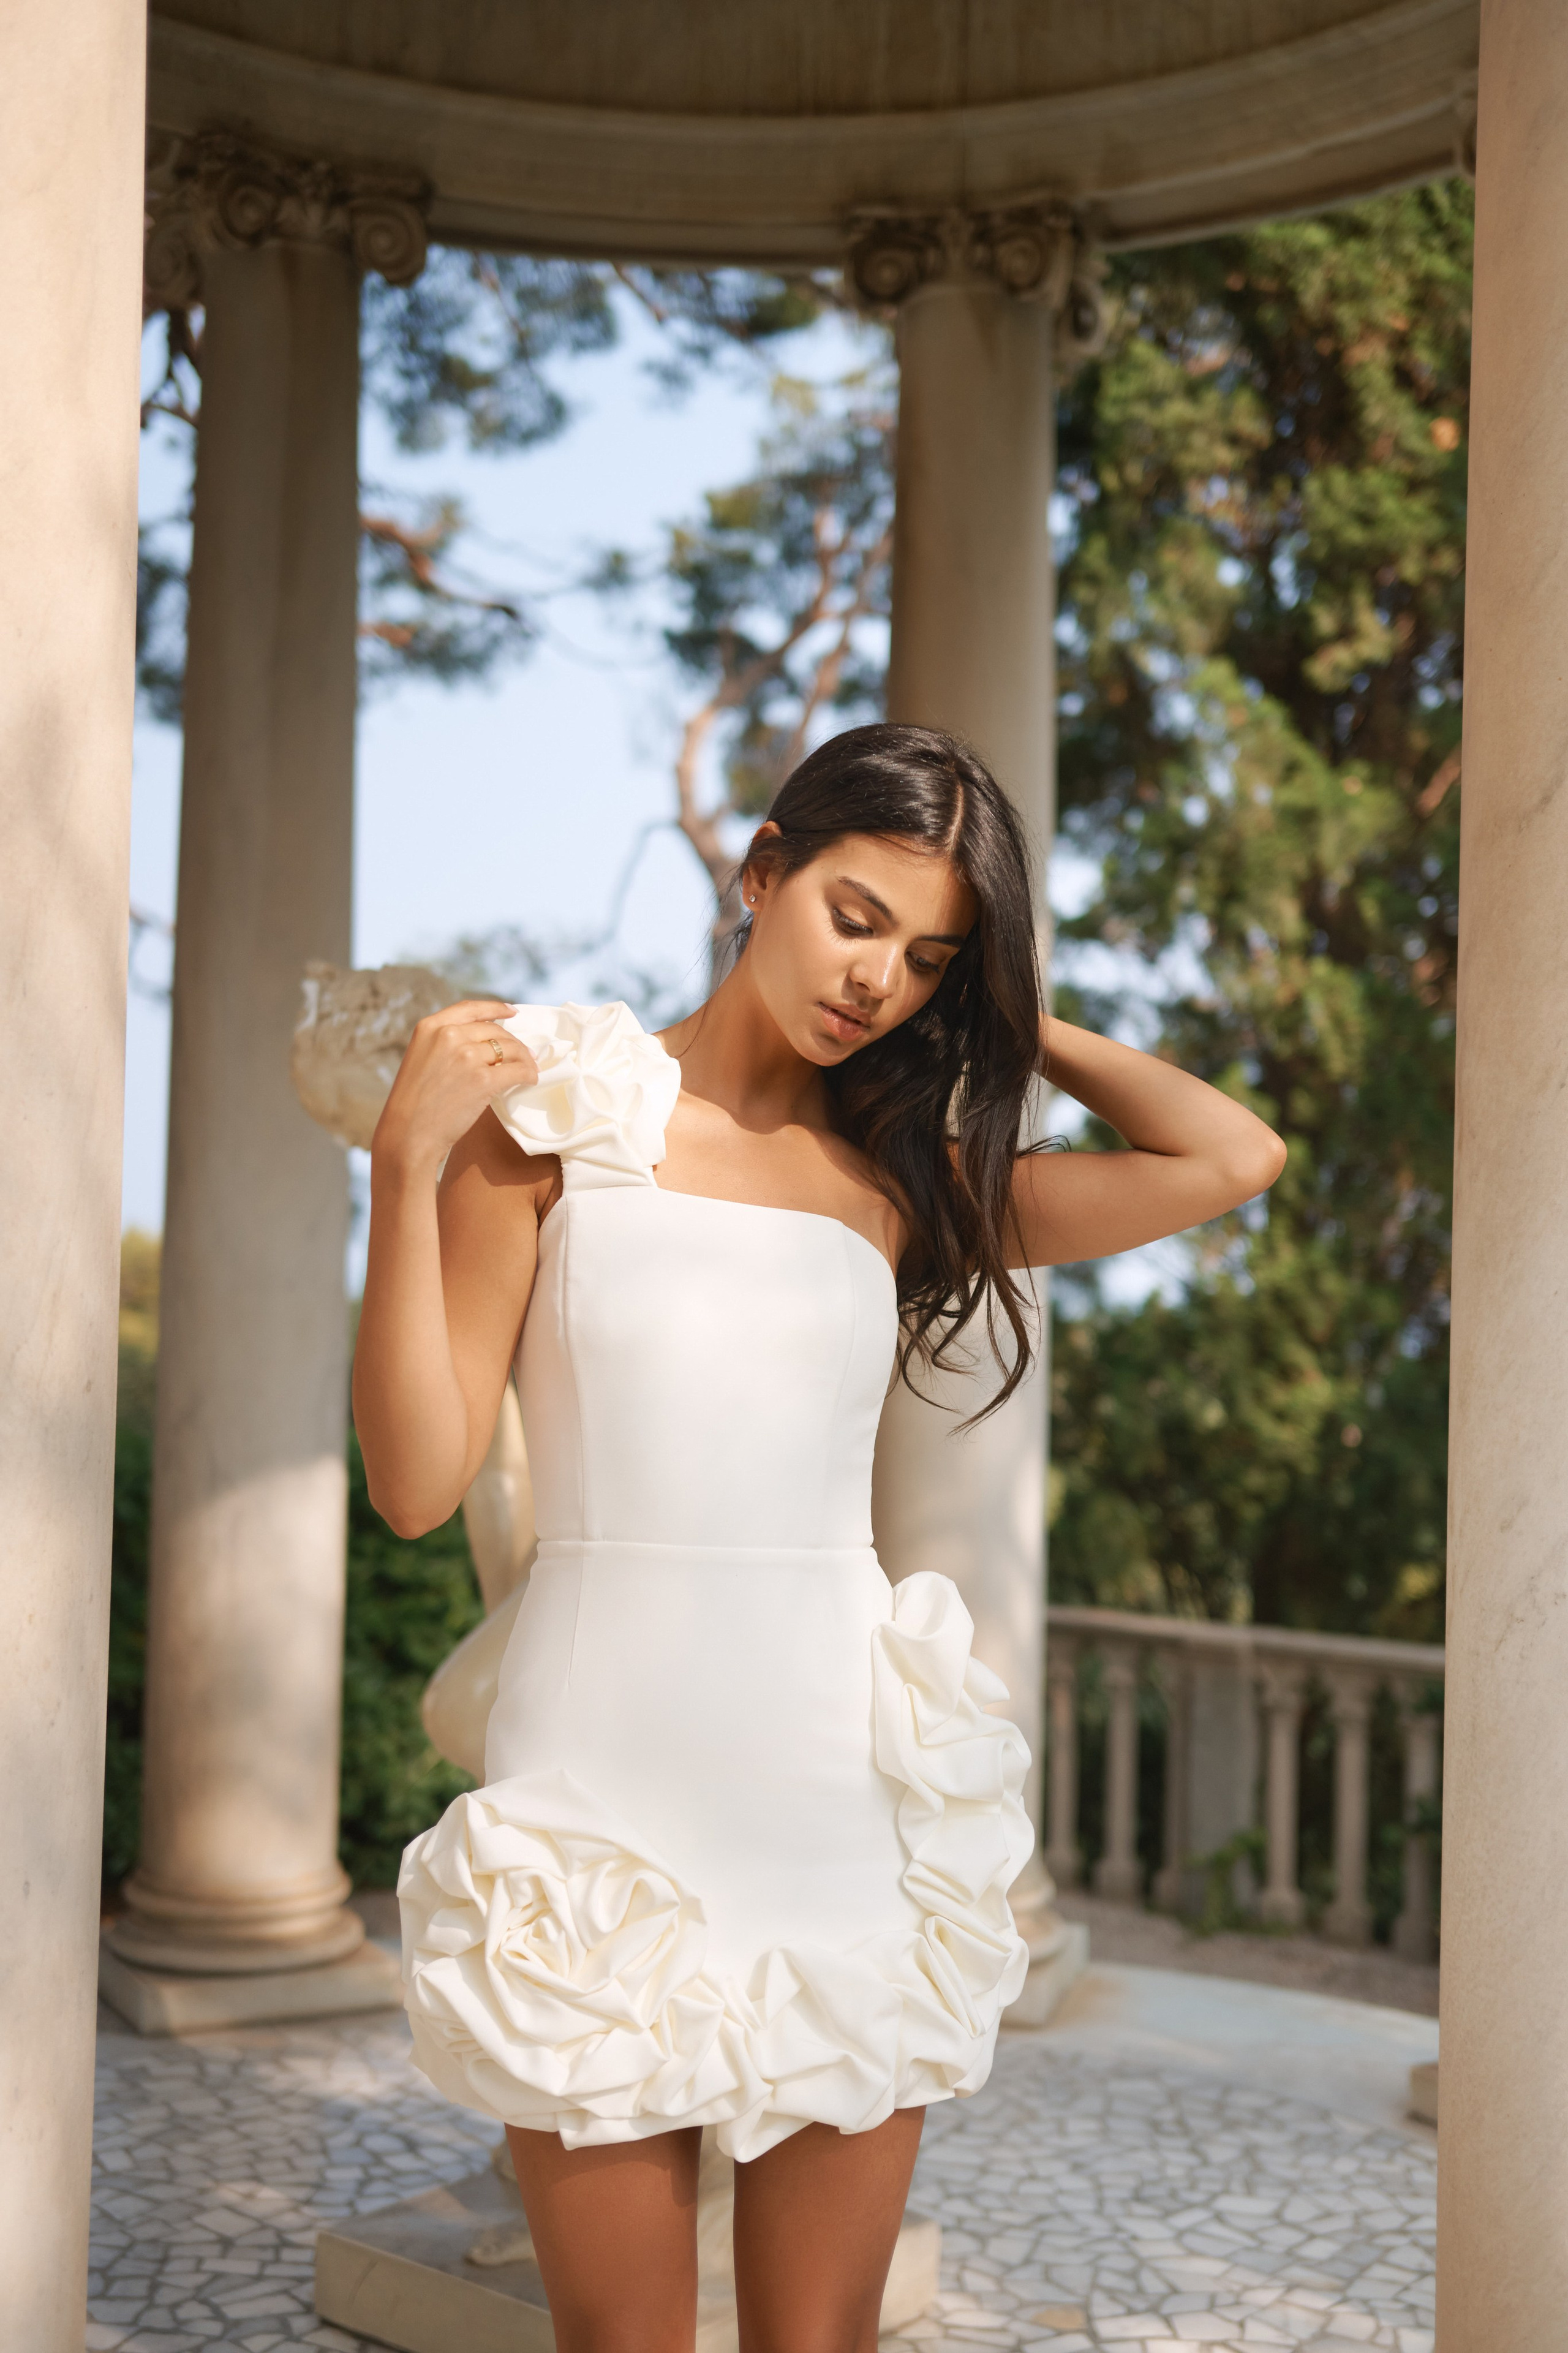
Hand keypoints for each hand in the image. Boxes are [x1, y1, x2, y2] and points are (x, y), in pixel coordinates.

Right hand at [370, 1000, 538, 1173]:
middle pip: (494, 1031)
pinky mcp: (483, 1079)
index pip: (471, 1008)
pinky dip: (529, 1074)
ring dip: (524, 1058)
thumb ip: (445, 1044)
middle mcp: (449, 1035)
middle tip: (525, 1054)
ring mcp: (467, 1056)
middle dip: (513, 1042)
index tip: (512, 1012)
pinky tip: (530, 1079)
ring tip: (529, 1067)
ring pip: (509, 1049)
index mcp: (431, 1026)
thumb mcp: (421, 1059)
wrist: (408, 1133)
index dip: (496, 1009)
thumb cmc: (414, 1103)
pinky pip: (518, 1070)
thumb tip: (484, 1043)